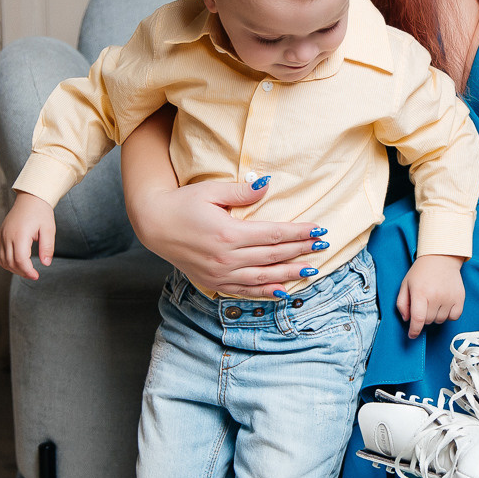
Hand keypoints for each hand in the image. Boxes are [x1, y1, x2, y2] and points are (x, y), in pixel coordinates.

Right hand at [0, 191, 56, 280]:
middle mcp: (7, 235)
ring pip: (2, 260)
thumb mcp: (49, 229)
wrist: (30, 199)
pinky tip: (15, 264)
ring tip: (25, 270)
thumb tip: (46, 263)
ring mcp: (2, 235)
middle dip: (22, 272)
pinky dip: (5, 262)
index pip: (20, 260)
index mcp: (20, 234)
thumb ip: (47, 247)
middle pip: (10, 262)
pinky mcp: (0, 235)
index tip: (36, 276)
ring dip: (13, 269)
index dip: (28, 271)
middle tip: (33, 275)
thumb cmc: (40, 212)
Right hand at [125, 177, 325, 298]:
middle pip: (274, 256)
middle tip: (324, 246)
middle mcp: (227, 257)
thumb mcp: (211, 190)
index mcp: (229, 233)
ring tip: (312, 270)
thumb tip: (267, 184)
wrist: (154, 224)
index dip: (299, 233)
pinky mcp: (213, 282)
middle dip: (301, 251)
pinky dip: (265, 293)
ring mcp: (220, 273)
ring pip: (264, 277)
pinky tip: (283, 292)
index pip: (274, 234)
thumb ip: (241, 192)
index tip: (319, 230)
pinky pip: (245, 291)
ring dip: (290, 274)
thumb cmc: (183, 203)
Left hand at [397, 254, 464, 337]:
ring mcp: (449, 298)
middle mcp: (436, 296)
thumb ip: (402, 303)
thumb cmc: (422, 271)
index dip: (414, 330)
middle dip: (423, 317)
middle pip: (428, 321)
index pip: (418, 319)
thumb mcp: (405, 284)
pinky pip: (454, 317)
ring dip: (435, 315)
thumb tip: (407, 319)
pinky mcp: (460, 298)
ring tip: (434, 301)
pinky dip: (448, 315)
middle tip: (424, 304)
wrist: (441, 258)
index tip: (412, 335)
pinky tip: (444, 305)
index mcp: (420, 292)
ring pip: (440, 320)